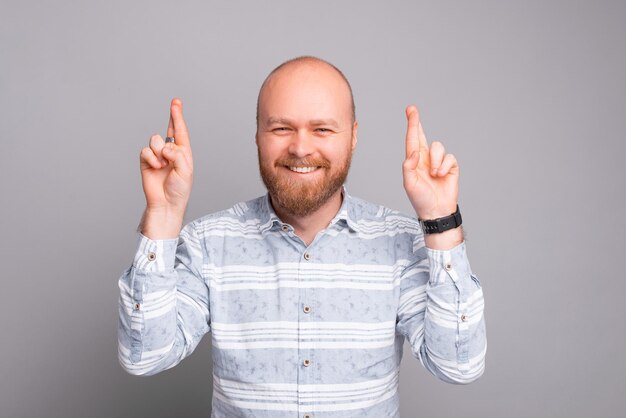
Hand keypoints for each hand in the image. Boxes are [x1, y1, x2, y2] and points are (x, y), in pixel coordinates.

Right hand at [138, 98, 192, 237]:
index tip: (176, 102)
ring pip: (155, 140)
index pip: (180, 131)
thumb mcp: (185, 170)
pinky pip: (146, 151)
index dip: (178, 117)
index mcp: (183, 153)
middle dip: (173, 116)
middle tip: (175, 104)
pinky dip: (151, 157)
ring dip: (160, 150)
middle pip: (169, 129)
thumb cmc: (179, 189)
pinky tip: (156, 166)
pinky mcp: (146, 161)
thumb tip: (164, 146)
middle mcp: (170, 152)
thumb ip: (177, 155)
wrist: (166, 203)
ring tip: (163, 164)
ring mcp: (158, 156)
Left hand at [402, 105, 458, 219]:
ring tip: (434, 175)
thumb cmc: (420, 198)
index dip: (412, 125)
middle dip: (417, 123)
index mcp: (414, 161)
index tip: (410, 110)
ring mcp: (438, 162)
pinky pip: (449, 157)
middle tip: (412, 110)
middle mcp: (425, 158)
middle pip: (422, 136)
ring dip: (435, 160)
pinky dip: (444, 166)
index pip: (412, 140)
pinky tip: (441, 175)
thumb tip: (414, 152)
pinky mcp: (450, 167)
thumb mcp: (409, 183)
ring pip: (437, 146)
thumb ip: (408, 166)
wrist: (436, 210)